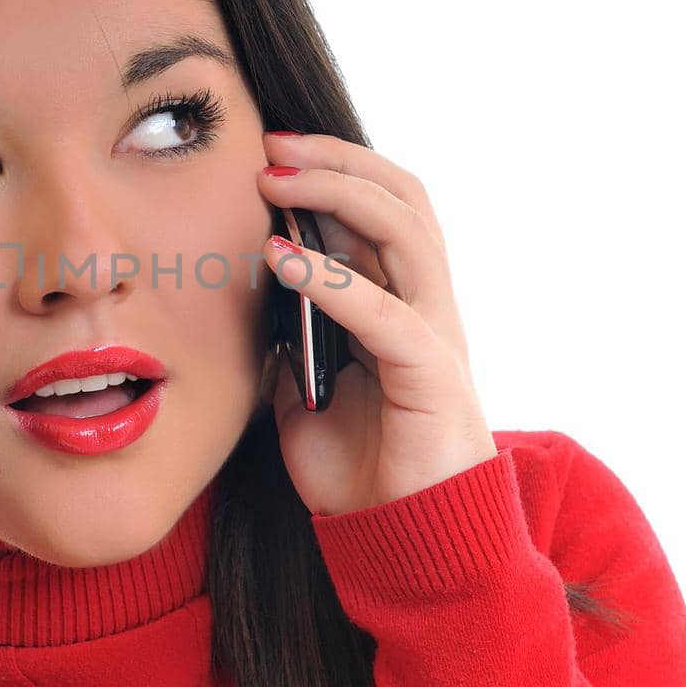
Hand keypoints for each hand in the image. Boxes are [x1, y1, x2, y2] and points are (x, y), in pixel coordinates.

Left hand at [256, 133, 496, 515]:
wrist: (405, 543)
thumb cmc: (360, 469)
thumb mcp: (303, 391)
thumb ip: (289, 340)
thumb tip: (249, 298)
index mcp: (399, 301)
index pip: (380, 206)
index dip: (331, 167)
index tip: (265, 150)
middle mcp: (426, 304)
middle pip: (400, 197)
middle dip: (335, 159)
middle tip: (269, 143)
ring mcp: (436, 333)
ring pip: (405, 231)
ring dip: (336, 194)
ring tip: (273, 180)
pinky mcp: (433, 374)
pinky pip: (386, 312)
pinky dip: (330, 280)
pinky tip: (281, 260)